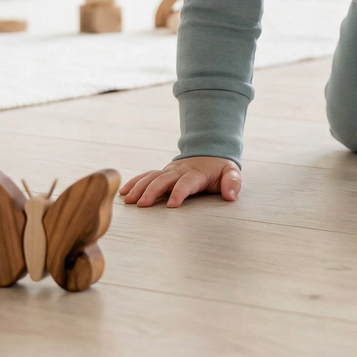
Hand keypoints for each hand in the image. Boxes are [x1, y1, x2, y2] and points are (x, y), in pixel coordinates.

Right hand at [119, 156, 240, 207]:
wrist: (210, 151)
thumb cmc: (220, 168)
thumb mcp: (230, 172)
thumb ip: (232, 183)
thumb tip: (231, 196)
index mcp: (196, 173)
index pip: (186, 183)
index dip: (179, 192)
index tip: (172, 205)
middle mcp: (179, 171)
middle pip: (163, 180)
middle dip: (152, 191)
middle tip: (142, 205)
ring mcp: (169, 171)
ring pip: (151, 177)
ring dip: (139, 187)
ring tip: (128, 200)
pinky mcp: (162, 173)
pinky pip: (146, 176)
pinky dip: (134, 182)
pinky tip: (124, 192)